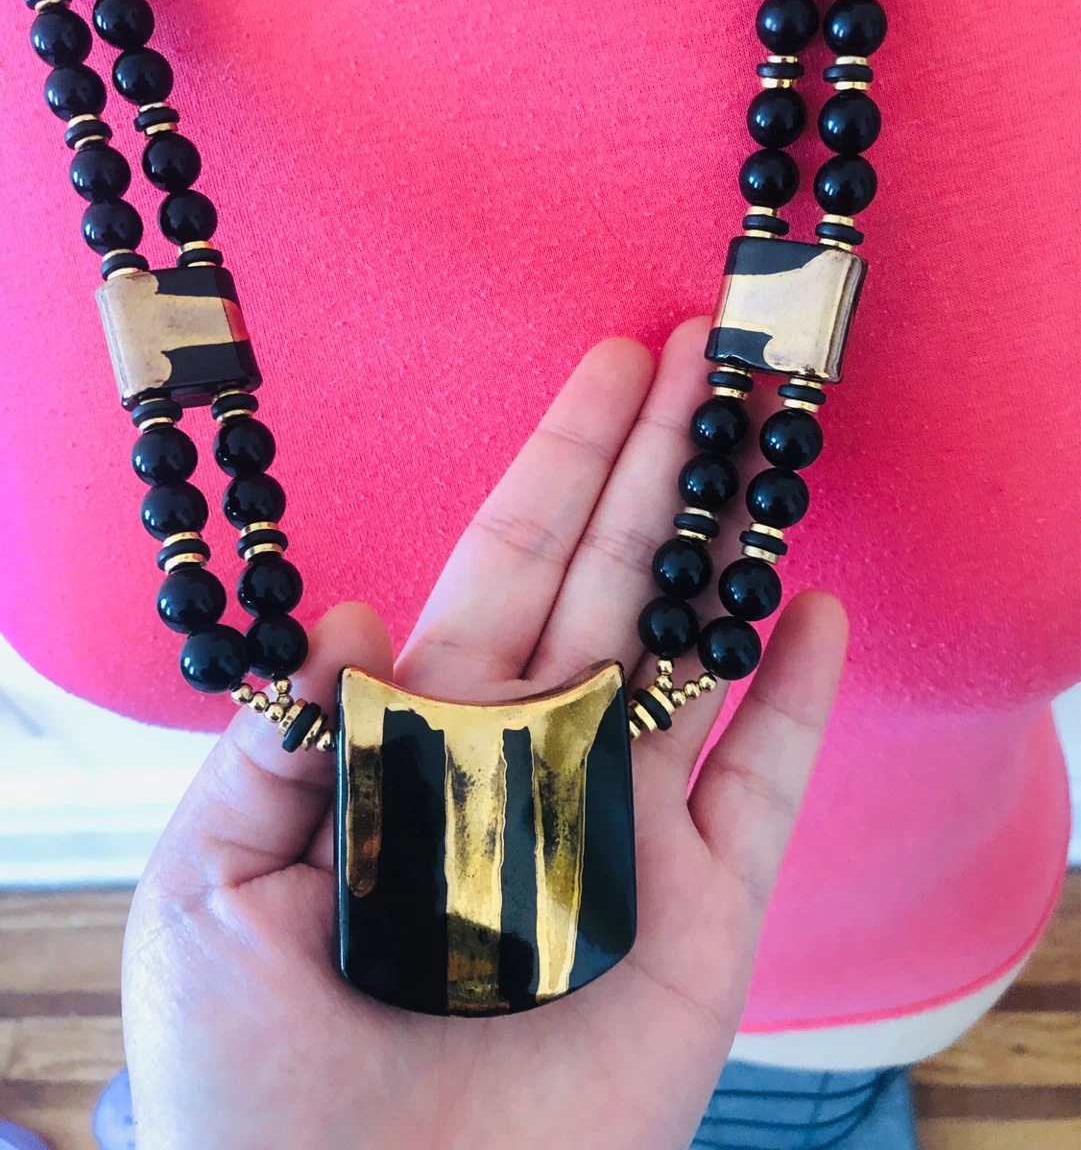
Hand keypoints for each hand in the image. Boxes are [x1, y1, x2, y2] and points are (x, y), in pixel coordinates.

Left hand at [123, 318, 846, 1149]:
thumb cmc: (254, 1083)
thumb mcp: (209, 894)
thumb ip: (270, 749)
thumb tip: (352, 617)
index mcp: (429, 739)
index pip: (508, 565)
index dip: (559, 464)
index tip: (609, 368)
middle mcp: (535, 761)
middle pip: (613, 579)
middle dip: (658, 462)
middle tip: (709, 350)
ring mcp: (624, 829)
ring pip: (692, 655)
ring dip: (730, 547)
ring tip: (772, 441)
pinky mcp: (699, 914)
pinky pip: (760, 788)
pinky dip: (793, 701)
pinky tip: (810, 611)